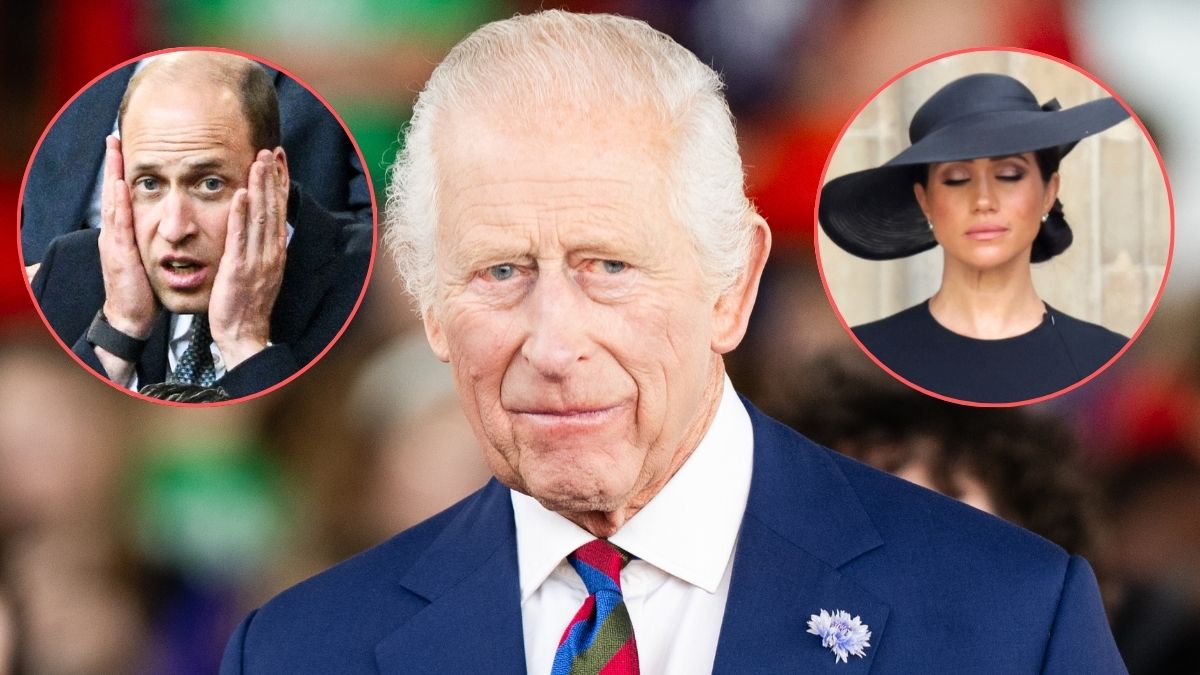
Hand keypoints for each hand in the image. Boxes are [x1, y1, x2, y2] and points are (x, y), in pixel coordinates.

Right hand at [95, 135, 157, 382]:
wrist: (132, 317)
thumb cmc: (143, 289)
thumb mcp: (149, 258)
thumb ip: (154, 239)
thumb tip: (169, 225)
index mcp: (125, 234)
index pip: (124, 196)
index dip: (123, 172)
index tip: (126, 148)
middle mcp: (115, 234)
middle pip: (113, 192)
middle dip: (113, 165)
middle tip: (114, 137)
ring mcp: (113, 243)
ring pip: (113, 203)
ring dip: (113, 176)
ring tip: (115, 151)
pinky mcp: (118, 254)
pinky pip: (118, 225)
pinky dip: (118, 205)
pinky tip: (119, 187)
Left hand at [208, 149, 287, 369]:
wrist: (244, 334)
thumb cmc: (246, 306)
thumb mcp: (260, 273)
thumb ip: (260, 249)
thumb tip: (260, 229)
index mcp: (276, 252)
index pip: (280, 211)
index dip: (279, 184)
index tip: (277, 160)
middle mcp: (271, 253)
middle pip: (274, 208)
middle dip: (272, 177)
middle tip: (268, 150)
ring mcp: (257, 260)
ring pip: (261, 217)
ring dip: (260, 187)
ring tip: (257, 161)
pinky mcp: (239, 268)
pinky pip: (241, 237)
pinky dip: (242, 214)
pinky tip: (242, 194)